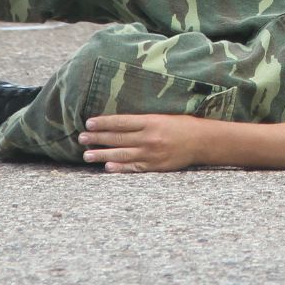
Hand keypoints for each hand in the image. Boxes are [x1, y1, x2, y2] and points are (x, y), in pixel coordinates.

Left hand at [80, 114, 206, 171]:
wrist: (203, 141)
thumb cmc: (182, 125)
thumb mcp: (162, 117)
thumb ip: (143, 121)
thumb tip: (118, 123)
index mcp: (151, 121)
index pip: (121, 122)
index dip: (103, 123)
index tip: (89, 123)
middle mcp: (149, 137)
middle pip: (118, 138)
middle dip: (97, 138)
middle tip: (81, 139)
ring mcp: (152, 153)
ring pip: (122, 154)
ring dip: (102, 154)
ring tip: (87, 155)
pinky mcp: (156, 166)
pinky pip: (134, 168)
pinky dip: (120, 168)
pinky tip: (108, 167)